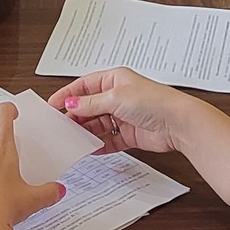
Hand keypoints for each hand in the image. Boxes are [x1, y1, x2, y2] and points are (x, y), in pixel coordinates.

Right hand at [48, 68, 198, 155]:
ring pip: (97, 124)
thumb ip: (90, 104)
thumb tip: (71, 104)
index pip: (84, 86)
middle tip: (60, 126)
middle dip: (75, 116)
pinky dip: (99, 144)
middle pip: (89, 106)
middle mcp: (118, 96)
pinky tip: (90, 149)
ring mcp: (123, 116)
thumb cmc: (153, 102)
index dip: (68, 95)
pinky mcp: (129, 133)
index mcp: (114, 80)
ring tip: (72, 139)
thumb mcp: (115, 98)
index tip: (53, 105)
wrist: (177, 123)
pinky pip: (109, 140)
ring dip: (86, 131)